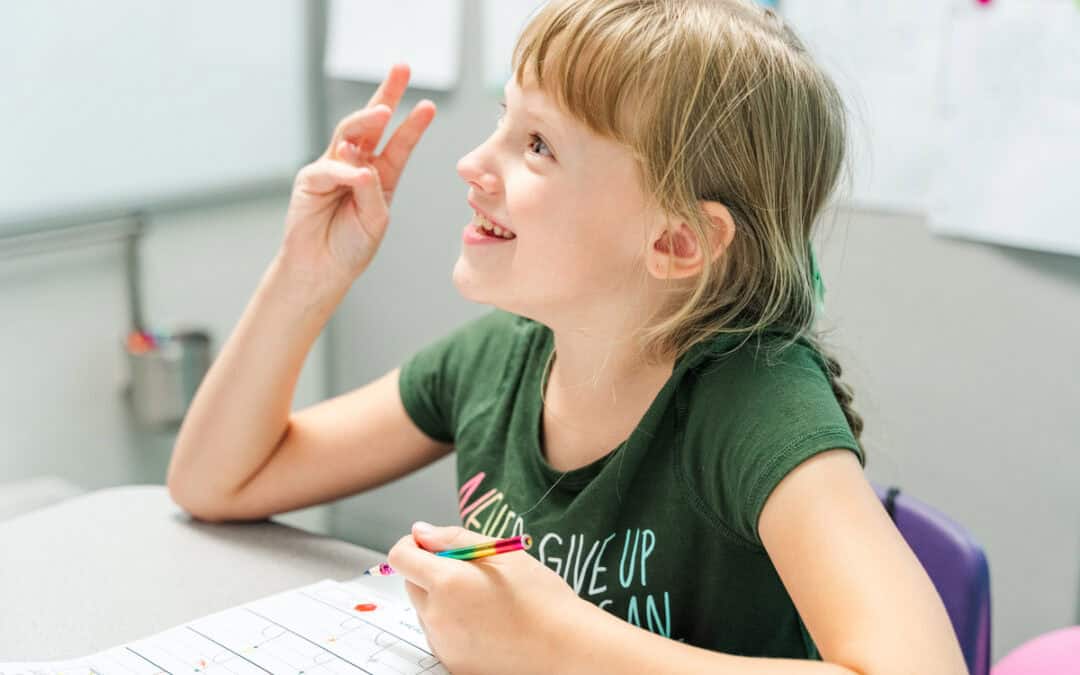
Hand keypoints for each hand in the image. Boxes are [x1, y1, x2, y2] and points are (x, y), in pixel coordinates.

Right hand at [280, 64, 435, 288]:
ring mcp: (332, 168)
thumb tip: (361, 166)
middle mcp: (356, 165)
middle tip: (402, 68)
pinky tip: (358, 175)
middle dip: (386, 93)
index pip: (398, 143)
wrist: (323, 270)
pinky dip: (346, 173)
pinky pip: (331, 170)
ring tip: (384, 109)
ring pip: (349, 134)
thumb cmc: (351, 246)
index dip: (413, 124)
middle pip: (371, 122)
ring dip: (366, 118)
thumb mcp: (376, 219)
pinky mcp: (310, 180)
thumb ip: (373, 192)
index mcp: (380, 175)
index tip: (429, 106)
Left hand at [388, 523, 583, 674]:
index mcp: (447, 582)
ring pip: (425, 609)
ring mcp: (442, 643)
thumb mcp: (502, 553)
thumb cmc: (541, 598)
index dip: (413, 544)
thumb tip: (421, 532)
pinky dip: (452, 623)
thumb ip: (454, 538)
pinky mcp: (451, 662)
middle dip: (430, 570)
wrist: (565, 647)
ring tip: (484, 600)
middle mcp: (437, 616)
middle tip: (470, 571)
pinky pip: (439, 634)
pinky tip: (486, 622)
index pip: (400, 557)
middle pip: (411, 582)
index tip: (432, 544)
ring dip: (441, 598)